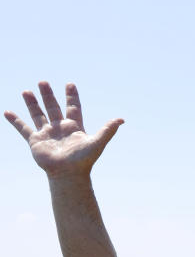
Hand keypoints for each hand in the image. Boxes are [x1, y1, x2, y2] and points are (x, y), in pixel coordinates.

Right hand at [5, 82, 122, 178]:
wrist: (68, 174)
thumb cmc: (83, 160)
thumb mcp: (97, 142)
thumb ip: (107, 130)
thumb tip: (121, 120)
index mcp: (74, 127)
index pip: (73, 107)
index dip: (72, 96)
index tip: (70, 84)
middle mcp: (60, 129)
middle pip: (53, 108)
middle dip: (48, 95)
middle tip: (43, 82)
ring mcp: (47, 134)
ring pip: (38, 115)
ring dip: (32, 103)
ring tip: (26, 91)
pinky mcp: (36, 141)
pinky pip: (23, 128)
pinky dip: (15, 121)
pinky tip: (7, 112)